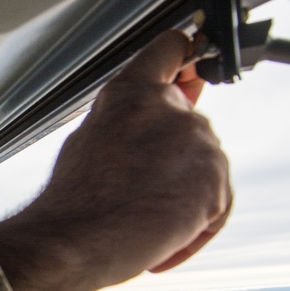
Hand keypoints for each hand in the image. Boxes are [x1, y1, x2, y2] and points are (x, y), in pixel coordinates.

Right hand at [0, 30, 230, 290]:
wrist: (75, 241)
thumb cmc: (73, 201)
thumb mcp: (87, 139)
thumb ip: (125, 120)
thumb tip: (143, 122)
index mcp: (131, 93)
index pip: (171, 48)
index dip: (183, 61)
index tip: (189, 72)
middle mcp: (171, 109)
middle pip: (189, 123)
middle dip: (171, 155)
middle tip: (137, 188)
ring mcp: (198, 144)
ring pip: (204, 167)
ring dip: (181, 194)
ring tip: (141, 218)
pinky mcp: (216, 183)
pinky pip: (216, 205)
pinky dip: (194, 228)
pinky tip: (161, 240)